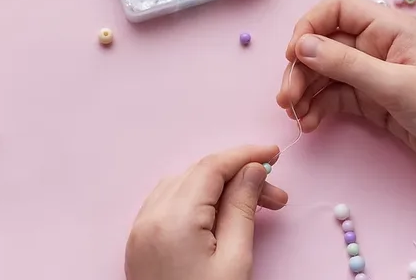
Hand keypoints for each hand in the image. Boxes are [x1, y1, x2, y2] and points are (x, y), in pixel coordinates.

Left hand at [125, 145, 287, 279]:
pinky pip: (167, 204)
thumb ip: (242, 208)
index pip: (211, 167)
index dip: (244, 155)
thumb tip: (253, 170)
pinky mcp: (139, 243)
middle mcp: (150, 217)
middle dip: (238, 177)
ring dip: (218, 188)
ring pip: (181, 186)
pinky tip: (220, 214)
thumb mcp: (236, 260)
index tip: (275, 155)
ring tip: (253, 208)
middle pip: (198, 175)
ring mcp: (140, 230)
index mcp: (174, 219)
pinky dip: (195, 200)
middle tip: (277, 198)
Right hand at [275, 0, 415, 187]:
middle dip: (301, 69)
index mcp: (389, 28)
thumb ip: (346, 65)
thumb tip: (301, 46)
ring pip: (324, 72)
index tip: (293, 56)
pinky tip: (311, 124)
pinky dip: (318, 108)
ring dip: (305, 91)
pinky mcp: (372, 100)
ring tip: (295, 116)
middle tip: (286, 100)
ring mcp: (373, 73)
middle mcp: (377, 45)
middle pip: (323, 44)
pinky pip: (334, 96)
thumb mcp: (395, 86)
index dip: (308, 27)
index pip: (336, 9)